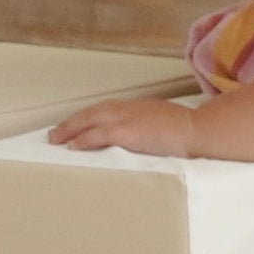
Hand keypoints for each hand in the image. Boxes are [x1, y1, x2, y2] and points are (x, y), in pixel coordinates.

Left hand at [48, 96, 205, 156]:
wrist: (198, 130)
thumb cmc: (189, 130)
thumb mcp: (165, 124)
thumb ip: (151, 128)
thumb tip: (145, 138)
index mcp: (139, 107)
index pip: (107, 110)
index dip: (89, 117)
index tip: (77, 124)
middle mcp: (129, 109)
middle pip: (93, 112)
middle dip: (73, 122)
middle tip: (55, 132)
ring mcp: (128, 119)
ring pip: (91, 120)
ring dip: (71, 129)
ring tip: (56, 138)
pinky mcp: (129, 132)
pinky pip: (100, 134)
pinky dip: (84, 138)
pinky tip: (73, 145)